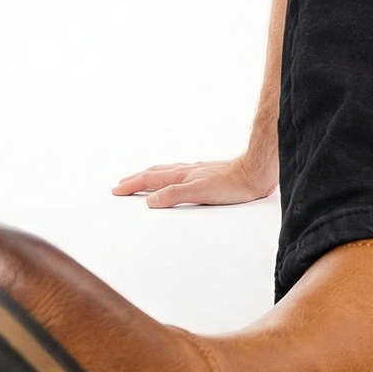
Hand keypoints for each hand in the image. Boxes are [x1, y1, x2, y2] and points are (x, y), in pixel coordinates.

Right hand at [112, 151, 277, 207]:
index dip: (132, 185)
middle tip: (121, 183)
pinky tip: (175, 178)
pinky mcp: (208, 174)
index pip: (150, 179)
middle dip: (136, 179)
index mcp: (182, 175)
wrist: (256, 173)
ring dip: (150, 175)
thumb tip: (150, 200)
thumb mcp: (200, 192)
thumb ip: (174, 195)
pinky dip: (168, 176)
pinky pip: (180, 173)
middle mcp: (187, 171)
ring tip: (142, 178)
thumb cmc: (232, 185)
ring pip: (167, 171)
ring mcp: (197, 171)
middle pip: (155, 173)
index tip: (116, 190)